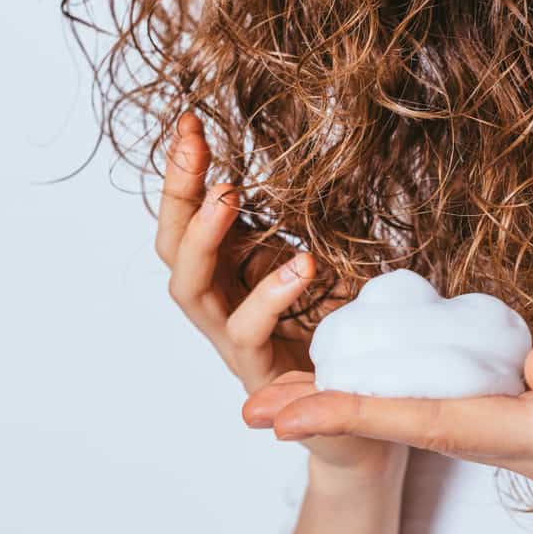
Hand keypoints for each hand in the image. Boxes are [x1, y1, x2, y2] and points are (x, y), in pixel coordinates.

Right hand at [155, 112, 324, 391]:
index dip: (185, 172)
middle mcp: (220, 302)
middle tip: (194, 146)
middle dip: (178, 192)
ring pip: (190, 290)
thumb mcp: (322, 266)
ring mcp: (232, 340)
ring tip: (228, 194)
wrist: (359, 411)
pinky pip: (247, 333)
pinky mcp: (258, 374)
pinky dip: (269, 296)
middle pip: (173, 246)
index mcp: (230, 271)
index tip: (192, 121)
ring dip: (203, 238)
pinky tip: (301, 263)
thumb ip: (301, 229)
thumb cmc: (339, 332)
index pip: (190, 216)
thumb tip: (308, 166)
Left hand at [260, 330, 532, 533]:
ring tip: (300, 397)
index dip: (362, 414)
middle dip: (338, 419)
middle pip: (421, 431)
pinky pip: (470, 415)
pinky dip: (415, 402)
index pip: (443, 424)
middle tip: (258, 406)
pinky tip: (392, 387)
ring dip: (368, 411)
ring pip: (439, 425)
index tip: (291, 410)